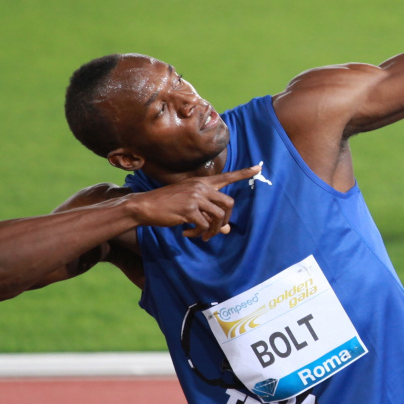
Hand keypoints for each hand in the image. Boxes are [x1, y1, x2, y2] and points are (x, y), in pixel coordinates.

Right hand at [132, 164, 260, 239]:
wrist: (145, 206)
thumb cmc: (168, 205)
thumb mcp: (190, 207)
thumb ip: (209, 214)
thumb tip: (227, 230)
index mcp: (202, 183)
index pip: (227, 176)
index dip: (244, 173)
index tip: (258, 168)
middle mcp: (201, 187)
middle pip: (228, 204)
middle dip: (225, 220)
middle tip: (215, 230)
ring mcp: (195, 197)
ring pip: (218, 217)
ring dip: (212, 231)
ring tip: (201, 235)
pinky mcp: (189, 209)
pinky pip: (204, 225)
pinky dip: (199, 233)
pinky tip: (187, 234)